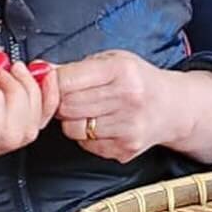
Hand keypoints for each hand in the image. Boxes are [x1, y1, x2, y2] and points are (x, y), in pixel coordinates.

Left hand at [57, 51, 211, 164]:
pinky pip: (86, 145)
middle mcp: (127, 99)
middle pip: (67, 106)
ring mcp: (128, 127)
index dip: (51, 82)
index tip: (49, 82)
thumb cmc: (138, 80)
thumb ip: (75, 67)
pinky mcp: (126, 150)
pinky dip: (86, 136)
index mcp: (121, 70)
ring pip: (72, 129)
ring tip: (88, 110)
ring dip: (72, 120)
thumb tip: (38, 70)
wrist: (173, 108)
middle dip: (60, 102)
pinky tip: (101, 124)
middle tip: (69, 97)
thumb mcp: (111, 61)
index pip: (66, 80)